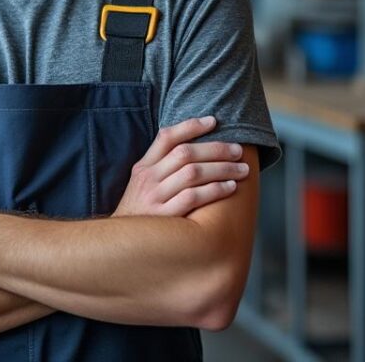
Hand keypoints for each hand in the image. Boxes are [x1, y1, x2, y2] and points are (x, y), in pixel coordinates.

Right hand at [113, 115, 249, 217]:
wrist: (123, 242)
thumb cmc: (141, 211)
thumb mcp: (142, 184)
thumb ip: (161, 166)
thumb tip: (194, 147)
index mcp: (143, 167)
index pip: (166, 137)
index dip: (191, 126)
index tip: (214, 121)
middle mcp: (148, 178)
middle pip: (185, 153)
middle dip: (216, 149)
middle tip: (238, 150)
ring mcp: (156, 196)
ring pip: (193, 173)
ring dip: (222, 169)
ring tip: (241, 169)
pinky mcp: (165, 216)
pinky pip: (194, 197)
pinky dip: (215, 190)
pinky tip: (230, 188)